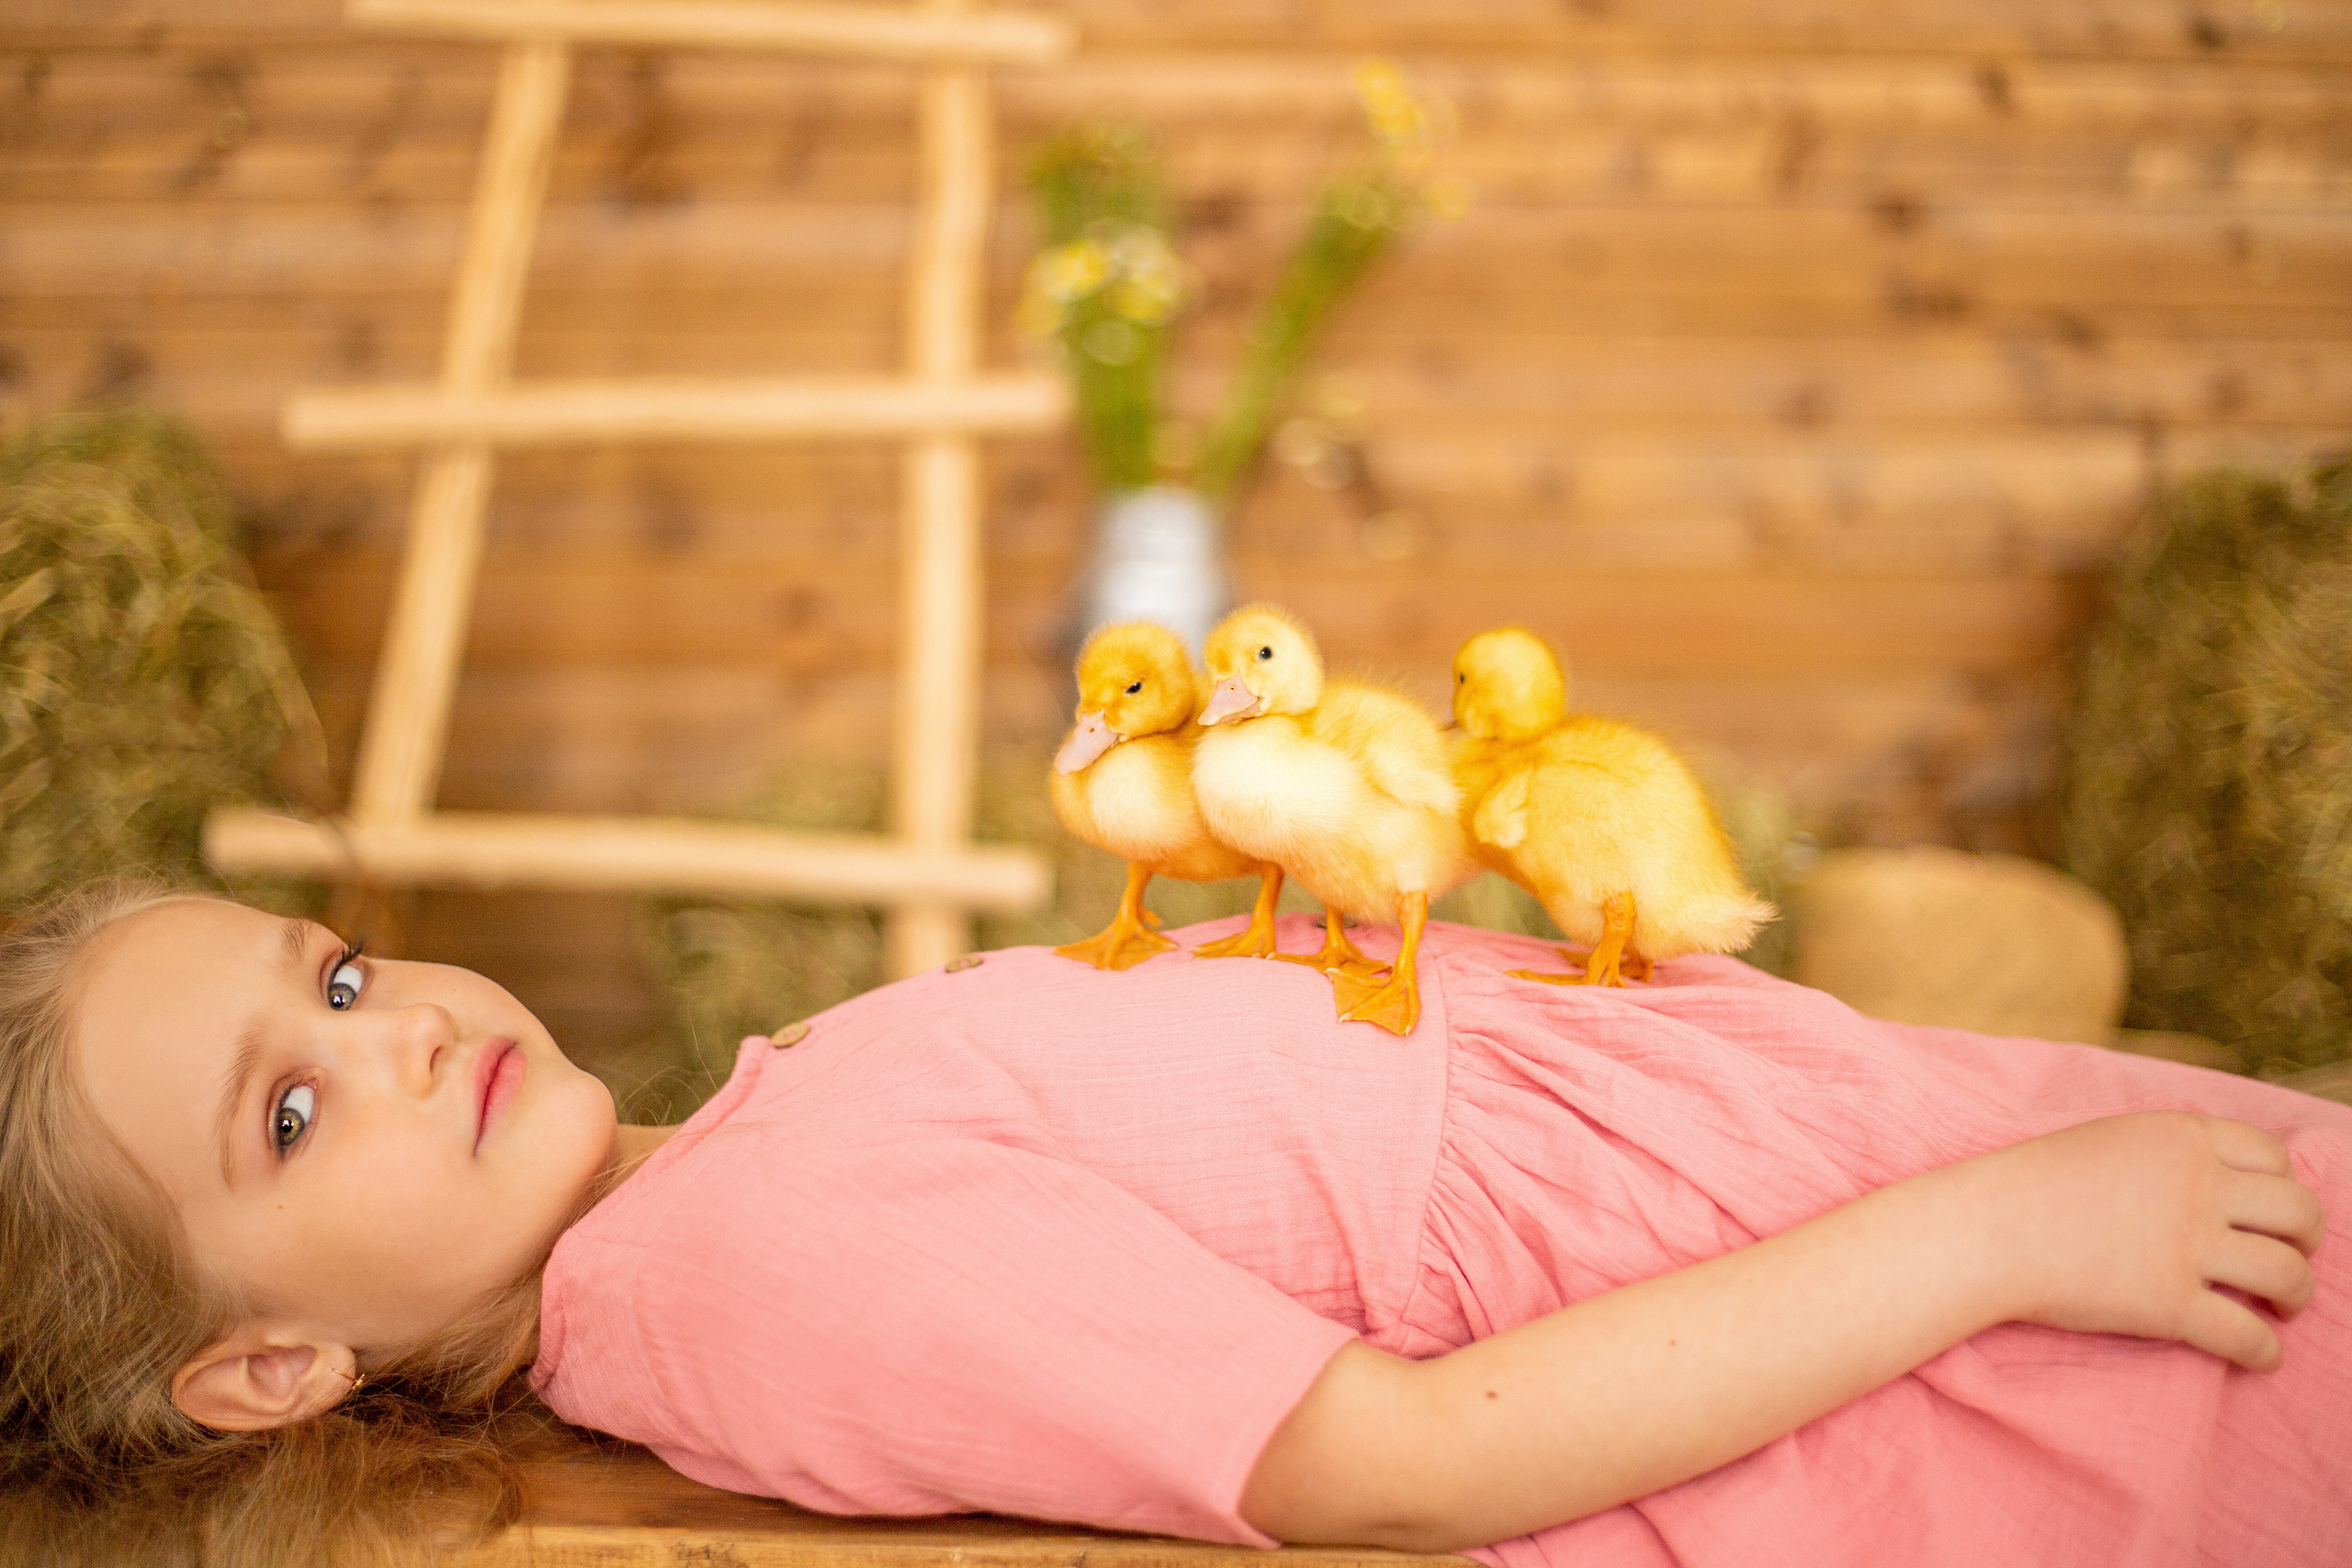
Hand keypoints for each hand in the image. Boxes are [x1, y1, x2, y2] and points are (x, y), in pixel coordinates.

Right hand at [1976, 1112, 2324, 1369]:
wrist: (1983, 1229)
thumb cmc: (2031, 1185)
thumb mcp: (2107, 1141)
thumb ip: (2167, 1154)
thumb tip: (2213, 1182)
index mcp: (2179, 1137)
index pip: (2273, 1156)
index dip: (2282, 1185)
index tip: (2270, 1210)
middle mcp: (2197, 1186)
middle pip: (2299, 1213)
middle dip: (2305, 1241)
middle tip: (2290, 1257)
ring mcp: (2187, 1246)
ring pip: (2289, 1276)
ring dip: (2297, 1296)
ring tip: (2283, 1307)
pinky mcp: (2171, 1305)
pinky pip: (2247, 1337)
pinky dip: (2265, 1353)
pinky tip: (2261, 1356)